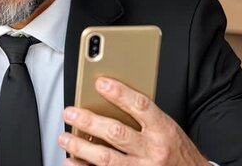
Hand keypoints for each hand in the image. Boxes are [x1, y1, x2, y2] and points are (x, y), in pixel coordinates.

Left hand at [58, 77, 208, 165]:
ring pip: (106, 158)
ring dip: (80, 147)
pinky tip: (72, 161)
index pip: (141, 106)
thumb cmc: (177, 151)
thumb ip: (144, 117)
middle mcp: (154, 151)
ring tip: (64, 138)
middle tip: (70, 113)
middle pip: (116, 133)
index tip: (100, 83)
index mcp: (164, 130)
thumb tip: (111, 100)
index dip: (120, 93)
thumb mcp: (168, 128)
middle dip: (89, 122)